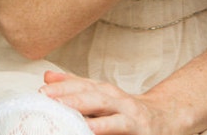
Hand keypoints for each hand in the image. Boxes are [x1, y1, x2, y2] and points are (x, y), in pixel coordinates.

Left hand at [40, 71, 184, 134]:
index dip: (64, 86)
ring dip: (87, 110)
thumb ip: (76, 87)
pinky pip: (120, 129)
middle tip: (47, 98)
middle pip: (93, 95)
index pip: (83, 85)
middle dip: (71, 96)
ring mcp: (129, 115)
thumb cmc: (125, 111)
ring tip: (66, 110)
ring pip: (107, 111)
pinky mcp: (138, 131)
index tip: (42, 90)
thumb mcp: (102, 97)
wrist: (164, 119)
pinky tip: (92, 130)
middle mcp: (118, 100)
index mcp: (106, 92)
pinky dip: (106, 129)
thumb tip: (47, 77)